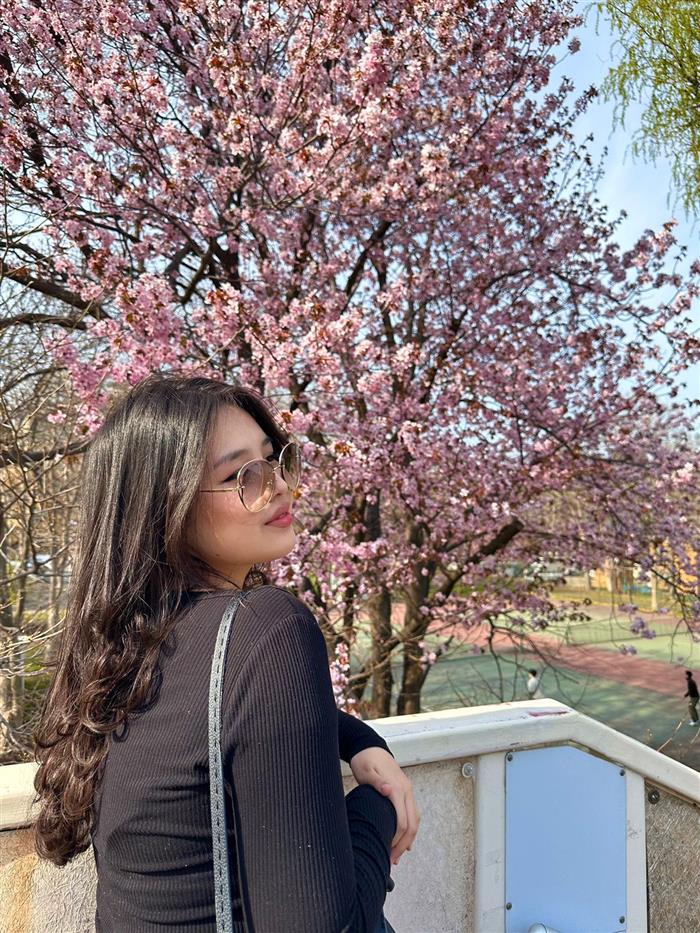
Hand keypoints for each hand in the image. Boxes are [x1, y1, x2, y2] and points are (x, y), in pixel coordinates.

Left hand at [349, 746, 419, 864]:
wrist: (369, 746)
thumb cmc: (365, 760)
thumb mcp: (366, 770)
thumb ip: (376, 781)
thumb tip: (388, 790)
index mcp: (397, 788)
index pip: (403, 821)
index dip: (397, 840)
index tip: (387, 853)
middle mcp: (406, 790)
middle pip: (412, 824)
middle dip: (403, 845)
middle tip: (392, 860)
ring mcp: (407, 790)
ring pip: (415, 820)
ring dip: (408, 839)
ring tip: (397, 856)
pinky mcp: (404, 791)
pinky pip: (412, 814)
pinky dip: (410, 829)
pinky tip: (405, 841)